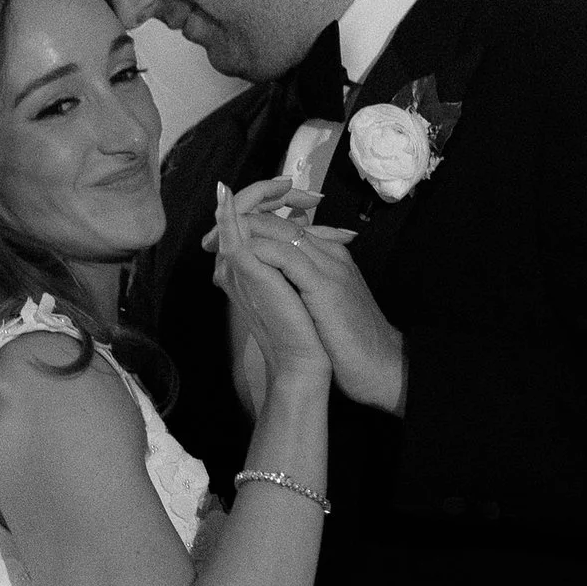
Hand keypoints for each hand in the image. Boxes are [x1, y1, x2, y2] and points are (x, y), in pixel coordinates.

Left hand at [217, 213, 405, 413]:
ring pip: (281, 230)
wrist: (378, 365)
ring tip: (217, 243)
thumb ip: (300, 284)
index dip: (249, 227)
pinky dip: (261, 250)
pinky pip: (287, 256)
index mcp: (328, 255)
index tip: (219, 243)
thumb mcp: (320, 304)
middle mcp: (328, 253)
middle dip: (239, 224)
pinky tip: (240, 256)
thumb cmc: (349, 340)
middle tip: (208, 240)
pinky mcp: (325, 285)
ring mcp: (328, 265)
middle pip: (279, 220)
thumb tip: (271, 278)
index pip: (284, 223)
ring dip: (245, 232)